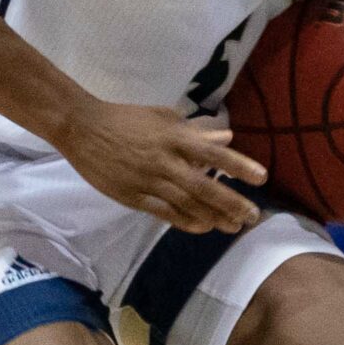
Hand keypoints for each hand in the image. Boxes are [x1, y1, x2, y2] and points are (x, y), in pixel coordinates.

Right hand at [59, 99, 264, 233]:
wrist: (83, 128)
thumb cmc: (126, 118)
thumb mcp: (162, 117)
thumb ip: (195, 130)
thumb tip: (227, 136)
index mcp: (173, 137)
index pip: (213, 154)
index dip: (238, 166)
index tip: (261, 178)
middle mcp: (164, 161)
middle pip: (204, 186)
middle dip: (231, 202)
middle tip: (252, 216)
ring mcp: (148, 181)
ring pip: (187, 203)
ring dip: (213, 217)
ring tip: (233, 226)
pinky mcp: (133, 196)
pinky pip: (164, 212)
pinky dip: (185, 221)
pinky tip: (202, 228)